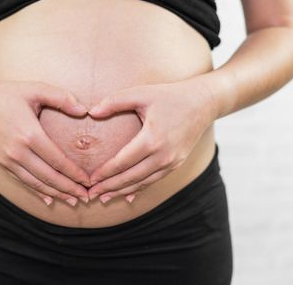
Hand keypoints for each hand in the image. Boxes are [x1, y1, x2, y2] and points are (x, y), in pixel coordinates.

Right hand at [0, 76, 91, 206]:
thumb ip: (62, 98)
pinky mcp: (1, 163)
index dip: (75, 173)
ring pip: (36, 183)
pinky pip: (22, 181)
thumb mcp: (36, 89)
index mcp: (29, 134)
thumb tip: (85, 111)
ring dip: (56, 194)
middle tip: (87, 197)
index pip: (57, 161)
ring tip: (73, 201)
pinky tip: (49, 199)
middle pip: (48, 177)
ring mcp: (7, 160)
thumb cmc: (7, 93)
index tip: (89, 181)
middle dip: (69, 189)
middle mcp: (17, 151)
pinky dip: (38, 192)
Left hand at [86, 76, 216, 203]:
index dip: (105, 173)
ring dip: (122, 191)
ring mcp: (172, 162)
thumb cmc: (169, 96)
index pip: (122, 162)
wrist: (203, 103)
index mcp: (152, 139)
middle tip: (91, 194)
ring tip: (104, 197)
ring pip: (142, 182)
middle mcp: (163, 155)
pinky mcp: (177, 163)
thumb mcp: (141, 93)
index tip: (89, 180)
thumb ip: (114, 102)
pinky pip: (154, 180)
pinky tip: (127, 196)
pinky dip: (139, 189)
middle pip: (131, 177)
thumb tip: (91, 112)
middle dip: (110, 187)